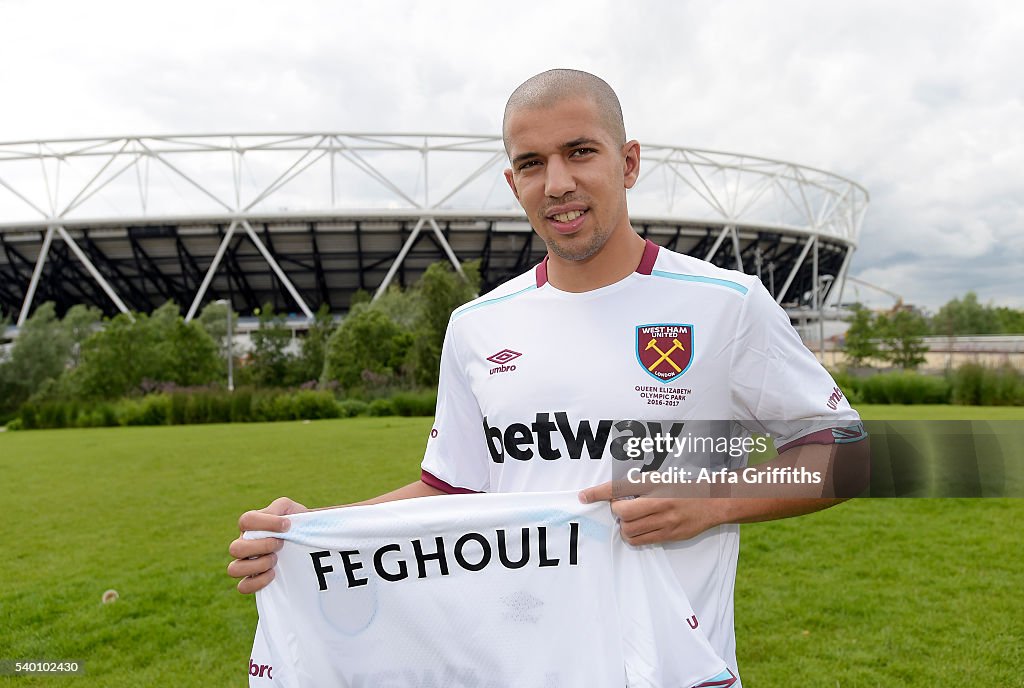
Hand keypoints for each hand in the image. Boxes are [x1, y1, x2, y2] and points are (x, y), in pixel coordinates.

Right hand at [227, 497, 307, 593]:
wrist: (304, 541)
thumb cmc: (294, 523)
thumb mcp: (290, 509)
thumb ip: (280, 507)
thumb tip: (276, 519)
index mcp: (251, 525)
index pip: (245, 521)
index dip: (267, 523)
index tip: (287, 525)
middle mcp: (243, 543)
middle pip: (235, 548)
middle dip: (262, 547)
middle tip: (281, 544)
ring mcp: (245, 562)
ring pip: (234, 569)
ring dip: (258, 565)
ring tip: (275, 559)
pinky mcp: (252, 579)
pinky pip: (243, 586)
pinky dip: (258, 582)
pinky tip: (273, 573)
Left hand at [579, 481, 719, 545]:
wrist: (714, 501)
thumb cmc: (685, 486)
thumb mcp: (662, 478)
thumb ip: (639, 485)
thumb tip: (614, 494)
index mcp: (656, 483)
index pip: (620, 487)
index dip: (599, 493)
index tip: (583, 496)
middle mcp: (660, 502)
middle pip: (623, 514)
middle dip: (617, 511)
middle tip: (622, 507)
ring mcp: (666, 521)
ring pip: (630, 531)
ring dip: (624, 526)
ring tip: (632, 519)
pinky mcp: (670, 535)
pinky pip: (643, 541)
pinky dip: (635, 536)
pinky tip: (641, 528)